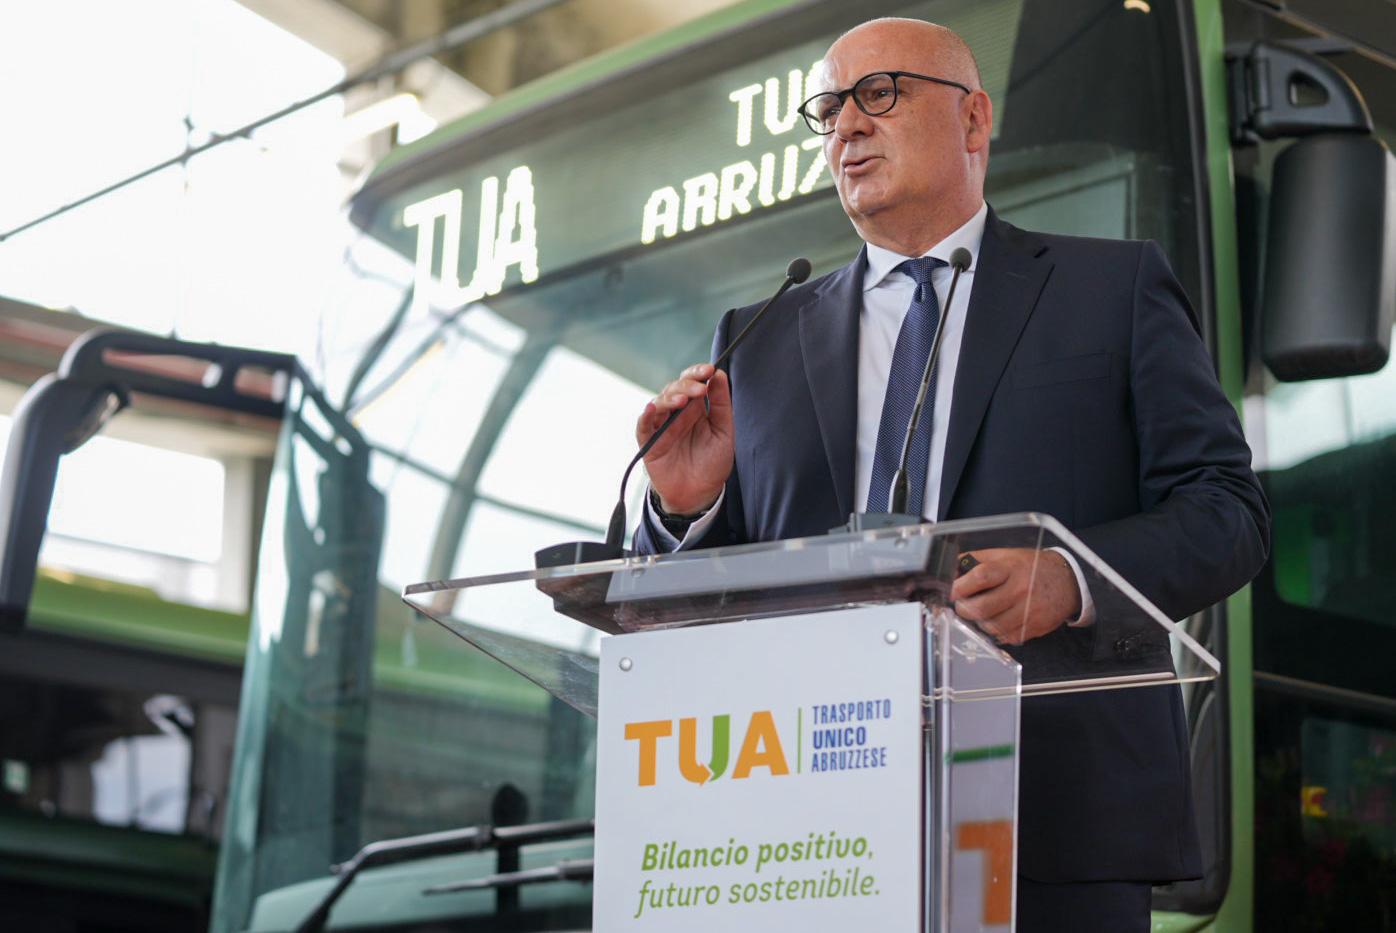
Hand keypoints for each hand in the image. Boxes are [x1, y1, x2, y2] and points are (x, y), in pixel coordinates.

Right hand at [637, 362, 732, 514]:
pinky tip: (652, 408)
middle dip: (686, 384)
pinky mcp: (649, 442)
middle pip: (674, 388)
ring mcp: (661, 426)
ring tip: (682, 401)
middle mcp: (676, 414)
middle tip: (700, 388)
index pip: (692, 382)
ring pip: (659, 402)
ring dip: (669, 398)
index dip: (698, 373)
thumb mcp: (724, 432)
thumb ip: (721, 404)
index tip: (710, 370)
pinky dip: (646, 416)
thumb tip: (719, 375)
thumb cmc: (712, 464)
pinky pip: (643, 425)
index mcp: (694, 408)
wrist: (700, 495)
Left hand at [949, 548, 1081, 644]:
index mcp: (1010, 568)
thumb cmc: (1031, 567)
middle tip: (962, 606)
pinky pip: (1006, 637)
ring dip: (980, 622)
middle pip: (981, 608)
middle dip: (964, 609)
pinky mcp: (1035, 627)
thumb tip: (950, 568)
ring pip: (991, 626)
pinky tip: (999, 620)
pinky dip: (997, 631)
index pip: (980, 577)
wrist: (1067, 580)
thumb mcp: (1005, 555)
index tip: (950, 591)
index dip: (959, 587)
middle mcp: (1020, 590)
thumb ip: (977, 560)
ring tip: (982, 612)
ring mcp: (1029, 611)